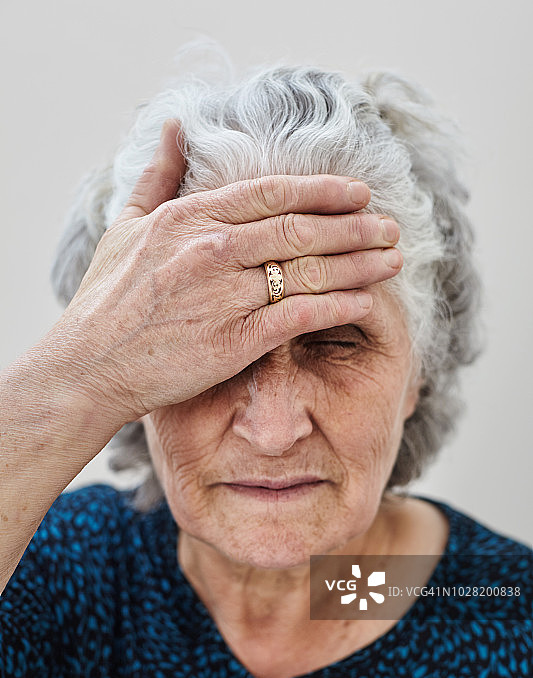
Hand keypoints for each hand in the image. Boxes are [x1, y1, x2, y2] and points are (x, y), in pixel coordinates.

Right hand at [58, 120, 401, 423]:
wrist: (90, 363)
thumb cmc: (106, 298)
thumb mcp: (126, 225)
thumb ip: (158, 176)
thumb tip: (172, 127)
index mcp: (191, 216)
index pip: (273, 193)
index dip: (324, 191)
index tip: (359, 193)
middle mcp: (214, 249)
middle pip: (302, 229)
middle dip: (356, 227)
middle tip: (391, 227)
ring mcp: (226, 295)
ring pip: (309, 271)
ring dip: (359, 264)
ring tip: (393, 260)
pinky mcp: (234, 340)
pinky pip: (300, 317)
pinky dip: (338, 308)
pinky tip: (367, 303)